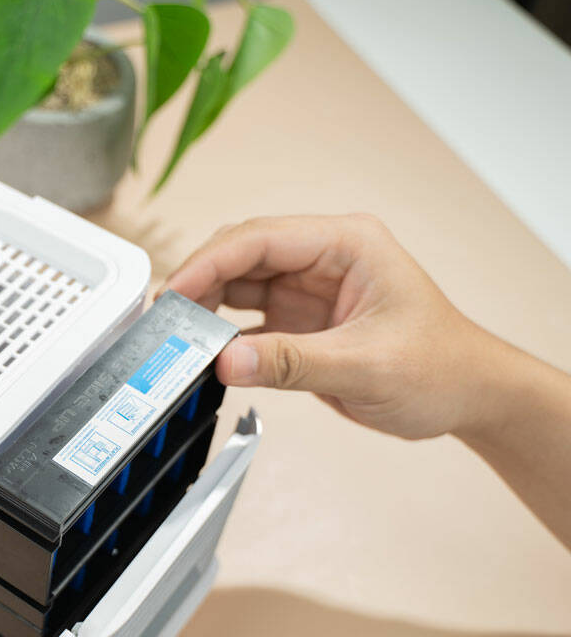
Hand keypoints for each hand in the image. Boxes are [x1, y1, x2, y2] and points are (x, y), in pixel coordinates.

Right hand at [163, 213, 570, 533]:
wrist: (470, 398)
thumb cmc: (442, 367)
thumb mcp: (365, 366)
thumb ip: (291, 363)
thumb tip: (226, 360)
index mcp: (347, 243)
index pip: (260, 238)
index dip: (210, 262)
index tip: (175, 292)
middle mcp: (323, 258)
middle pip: (240, 255)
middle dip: (200, 281)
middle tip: (165, 316)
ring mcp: (309, 289)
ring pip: (237, 284)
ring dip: (206, 307)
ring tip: (177, 335)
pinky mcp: (300, 322)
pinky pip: (248, 320)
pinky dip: (222, 335)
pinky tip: (203, 352)